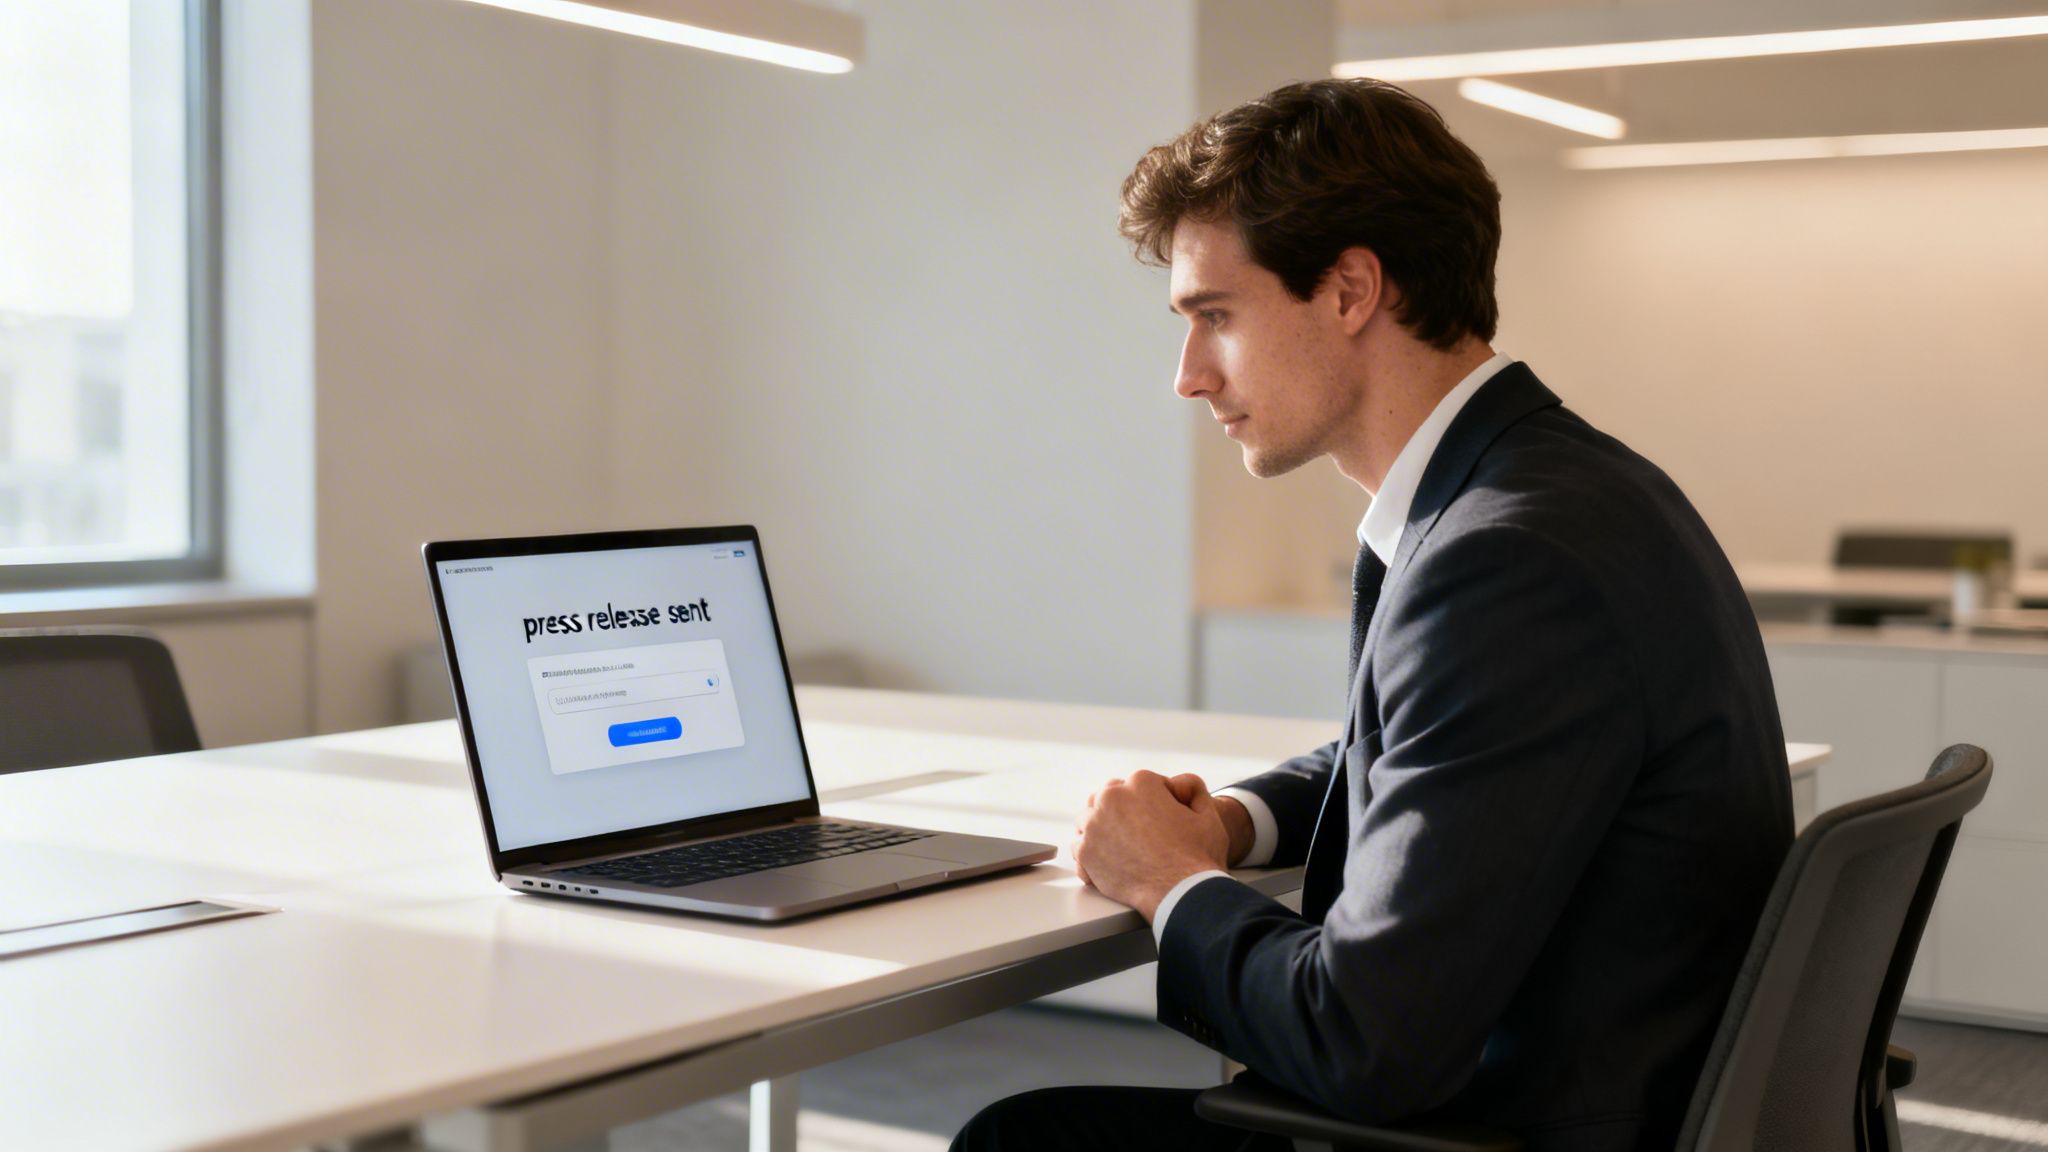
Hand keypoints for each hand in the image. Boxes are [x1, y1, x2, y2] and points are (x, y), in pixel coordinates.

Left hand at [1070, 771, 1230, 921]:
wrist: (1182, 894)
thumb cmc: (1197, 856)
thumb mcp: (1208, 813)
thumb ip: (1192, 787)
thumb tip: (1176, 784)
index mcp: (1141, 783)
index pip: (1139, 785)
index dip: (1153, 802)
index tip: (1159, 820)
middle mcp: (1112, 798)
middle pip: (1110, 797)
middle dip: (1123, 812)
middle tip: (1140, 834)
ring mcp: (1094, 825)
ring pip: (1090, 819)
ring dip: (1103, 829)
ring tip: (1124, 847)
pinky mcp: (1085, 852)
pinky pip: (1080, 845)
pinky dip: (1092, 852)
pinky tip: (1109, 861)